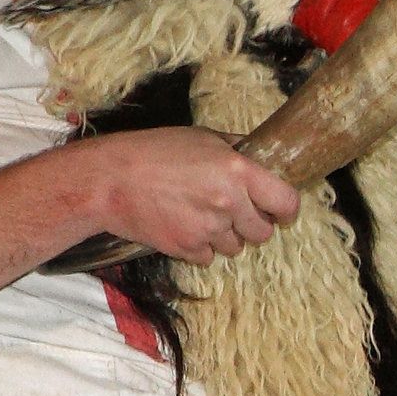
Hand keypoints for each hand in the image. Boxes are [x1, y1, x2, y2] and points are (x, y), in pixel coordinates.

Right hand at [77, 126, 301, 263]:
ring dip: (224, 236)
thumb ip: (237, 149)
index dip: (285, 210)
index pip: (286, 203)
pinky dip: (200, 247)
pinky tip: (182, 225)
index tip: (279, 210)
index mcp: (238, 171)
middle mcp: (229, 202)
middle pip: (263, 233)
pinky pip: (209, 257)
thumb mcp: (202, 138)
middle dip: (252, 225)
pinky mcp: (188, 249)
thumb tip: (263, 155)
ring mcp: (209, 229)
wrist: (109, 180)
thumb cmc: (155, 152)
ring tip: (198, 214)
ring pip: (236, 248)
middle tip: (232, 212)